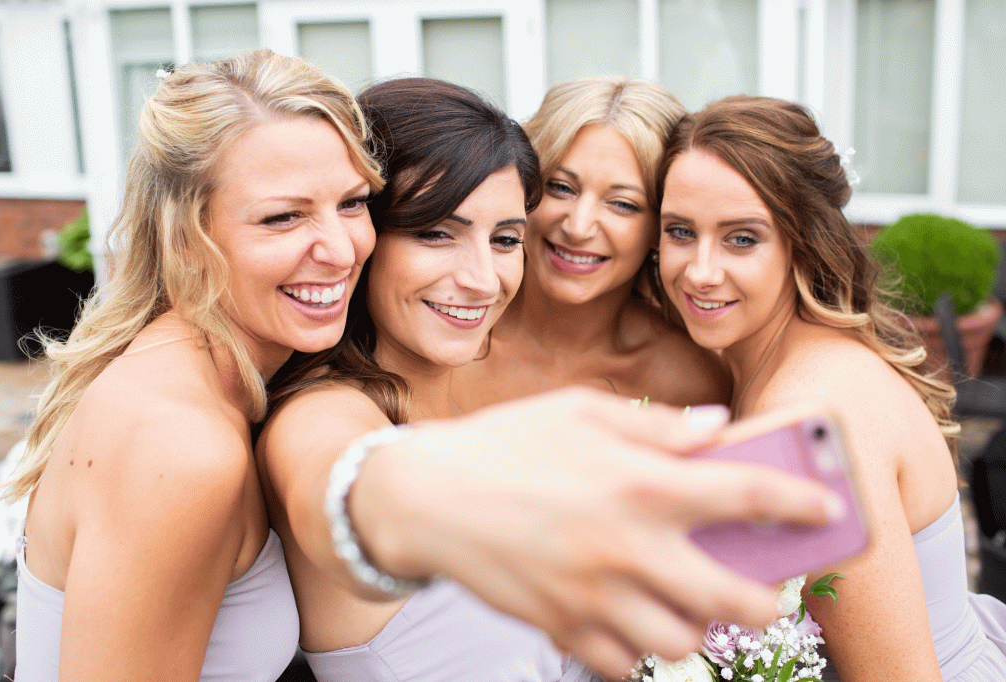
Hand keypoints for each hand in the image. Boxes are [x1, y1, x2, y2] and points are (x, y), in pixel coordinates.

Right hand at [352, 387, 842, 677]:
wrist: (424, 498)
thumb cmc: (505, 443)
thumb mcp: (581, 411)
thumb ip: (657, 426)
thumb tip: (718, 429)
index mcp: (640, 483)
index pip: (749, 494)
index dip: (802, 500)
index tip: (829, 507)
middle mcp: (627, 547)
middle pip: (733, 598)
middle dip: (767, 598)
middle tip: (767, 586)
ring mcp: (595, 597)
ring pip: (682, 642)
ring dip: (700, 627)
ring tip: (690, 600)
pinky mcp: (562, 627)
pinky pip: (622, 662)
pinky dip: (637, 648)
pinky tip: (630, 617)